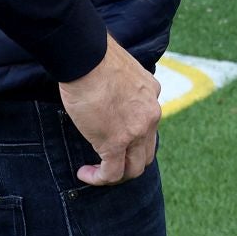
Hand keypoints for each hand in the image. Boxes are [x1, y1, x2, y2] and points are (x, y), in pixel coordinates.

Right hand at [58, 35, 160, 186]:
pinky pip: (112, 173)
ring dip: (116, 174)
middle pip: (146, 152)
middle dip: (128, 161)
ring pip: (133, 168)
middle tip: (107, 161)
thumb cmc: (95, 57)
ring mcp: (136, 132)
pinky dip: (99, 178)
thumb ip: (123, 88)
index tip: (112, 136)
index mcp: (152, 94)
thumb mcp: (122, 71)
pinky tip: (84, 173)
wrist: (86, 57)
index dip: (132, 136)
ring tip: (96, 172)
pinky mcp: (115, 143)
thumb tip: (109, 95)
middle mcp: (150, 115)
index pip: (148, 124)